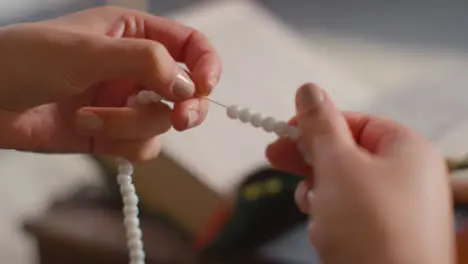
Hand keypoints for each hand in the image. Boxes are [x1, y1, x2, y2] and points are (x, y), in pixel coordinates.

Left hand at [0, 6, 220, 160]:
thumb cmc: (26, 60)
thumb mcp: (88, 50)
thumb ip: (145, 61)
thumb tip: (188, 86)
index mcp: (135, 35)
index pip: (190, 46)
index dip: (206, 65)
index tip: (205, 86)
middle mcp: (137, 69)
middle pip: (187, 91)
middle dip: (185, 107)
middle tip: (181, 119)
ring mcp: (126, 102)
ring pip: (162, 123)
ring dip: (130, 125)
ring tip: (91, 118)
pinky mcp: (114, 133)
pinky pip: (142, 146)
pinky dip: (121, 144)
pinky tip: (88, 130)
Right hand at [266, 83, 454, 263]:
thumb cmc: (368, 226)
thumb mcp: (338, 166)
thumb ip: (321, 126)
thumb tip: (308, 88)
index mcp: (406, 149)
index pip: (354, 122)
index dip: (317, 124)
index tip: (284, 131)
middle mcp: (405, 176)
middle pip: (346, 153)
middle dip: (311, 162)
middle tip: (274, 157)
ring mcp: (395, 208)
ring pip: (342, 185)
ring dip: (318, 194)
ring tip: (313, 212)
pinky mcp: (382, 234)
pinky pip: (348, 213)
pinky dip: (329, 218)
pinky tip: (323, 232)